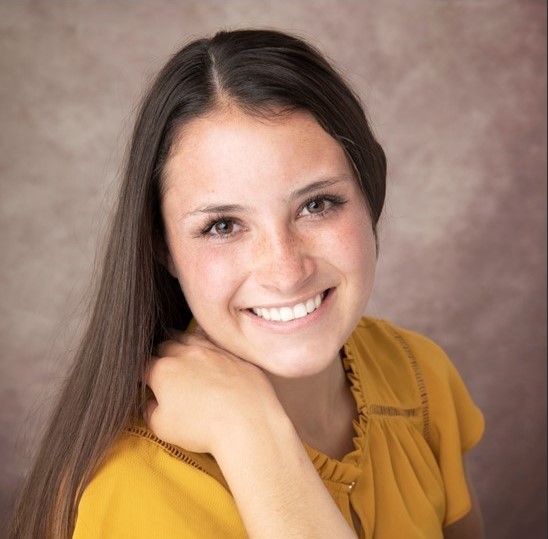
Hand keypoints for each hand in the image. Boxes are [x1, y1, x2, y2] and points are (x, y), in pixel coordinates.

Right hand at [145, 328, 281, 454]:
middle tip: (159, 362)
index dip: (141, 372)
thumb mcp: (163, 427)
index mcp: (164, 370)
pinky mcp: (234, 355)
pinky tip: (207, 350)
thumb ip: (150, 411)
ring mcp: (212, 351)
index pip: (144, 364)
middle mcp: (187, 354)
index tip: (143, 379)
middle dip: (159, 352)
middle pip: (166, 344)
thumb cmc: (202, 427)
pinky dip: (206, 345)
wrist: (246, 421)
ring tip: (179, 347)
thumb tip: (150, 403)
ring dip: (182, 342)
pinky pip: (215, 342)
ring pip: (190, 337)